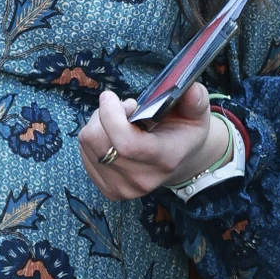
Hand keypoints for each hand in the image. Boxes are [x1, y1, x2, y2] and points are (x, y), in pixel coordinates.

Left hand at [79, 85, 225, 200]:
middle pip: (98, 141)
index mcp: (165, 159)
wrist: (179, 161)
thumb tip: (189, 88)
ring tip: (121, 121)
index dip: (111, 115)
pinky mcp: (107, 189)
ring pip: (88, 143)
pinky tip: (113, 136)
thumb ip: (195, 99)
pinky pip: (83, 152)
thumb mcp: (196, 113)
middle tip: (124, 107)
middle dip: (104, 113)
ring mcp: (123, 189)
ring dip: (98, 123)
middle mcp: (142, 179)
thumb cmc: (184, 131)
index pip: (126, 143)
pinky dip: (94, 137)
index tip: (111, 96)